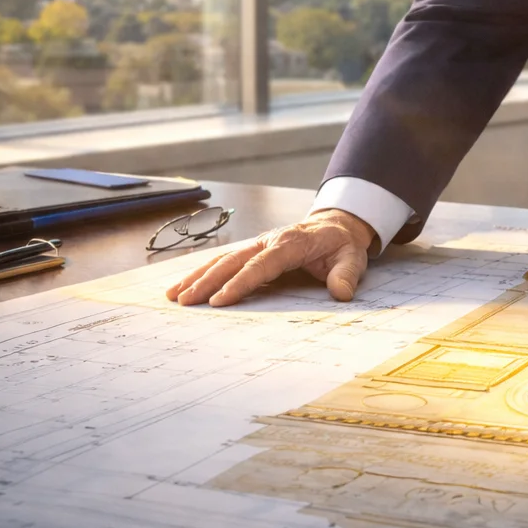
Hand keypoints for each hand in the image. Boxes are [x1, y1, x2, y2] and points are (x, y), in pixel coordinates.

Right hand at [165, 208, 377, 307]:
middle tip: (186, 302)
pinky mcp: (251, 251)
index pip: (261, 265)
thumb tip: (342, 292)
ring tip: (175, 296)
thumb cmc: (341, 244)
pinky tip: (184, 286)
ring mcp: (257, 244)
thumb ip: (346, 274)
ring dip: (198, 276)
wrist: (336, 225)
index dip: (240, 282)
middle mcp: (268, 241)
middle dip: (208, 281)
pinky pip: (224, 261)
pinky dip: (202, 272)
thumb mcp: (352, 257)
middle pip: (233, 261)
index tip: (220, 300)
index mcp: (290, 243)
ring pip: (222, 259)